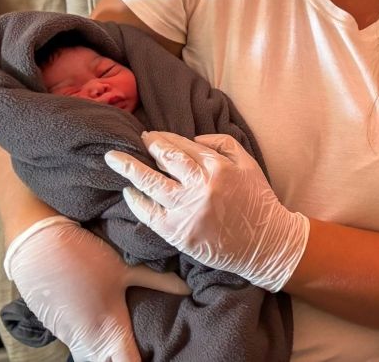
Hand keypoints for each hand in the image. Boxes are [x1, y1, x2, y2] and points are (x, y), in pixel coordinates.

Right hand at [4, 215, 188, 361]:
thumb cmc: (84, 258)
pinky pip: (80, 352)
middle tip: (145, 352)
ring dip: (107, 358)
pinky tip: (103, 342)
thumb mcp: (125, 269)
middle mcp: (89, 341)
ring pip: (92, 361)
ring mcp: (71, 339)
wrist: (38, 249)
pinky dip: (93, 352)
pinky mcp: (59, 332)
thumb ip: (159, 281)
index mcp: (109, 329)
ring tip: (123, 349)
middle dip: (123, 361)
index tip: (157, 358)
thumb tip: (188, 289)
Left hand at [105, 132, 309, 291]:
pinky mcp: (178, 232)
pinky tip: (128, 192)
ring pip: (151, 183)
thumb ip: (224, 144)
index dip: (165, 138)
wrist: (265, 244)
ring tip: (114, 158)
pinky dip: (136, 201)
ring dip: (130, 168)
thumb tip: (194, 139)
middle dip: (148, 146)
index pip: (184, 146)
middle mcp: (201, 185)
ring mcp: (187, 209)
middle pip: (165, 160)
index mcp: (219, 167)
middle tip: (135, 140)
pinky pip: (149, 213)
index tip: (152, 135)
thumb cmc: (258, 202)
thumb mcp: (249, 164)